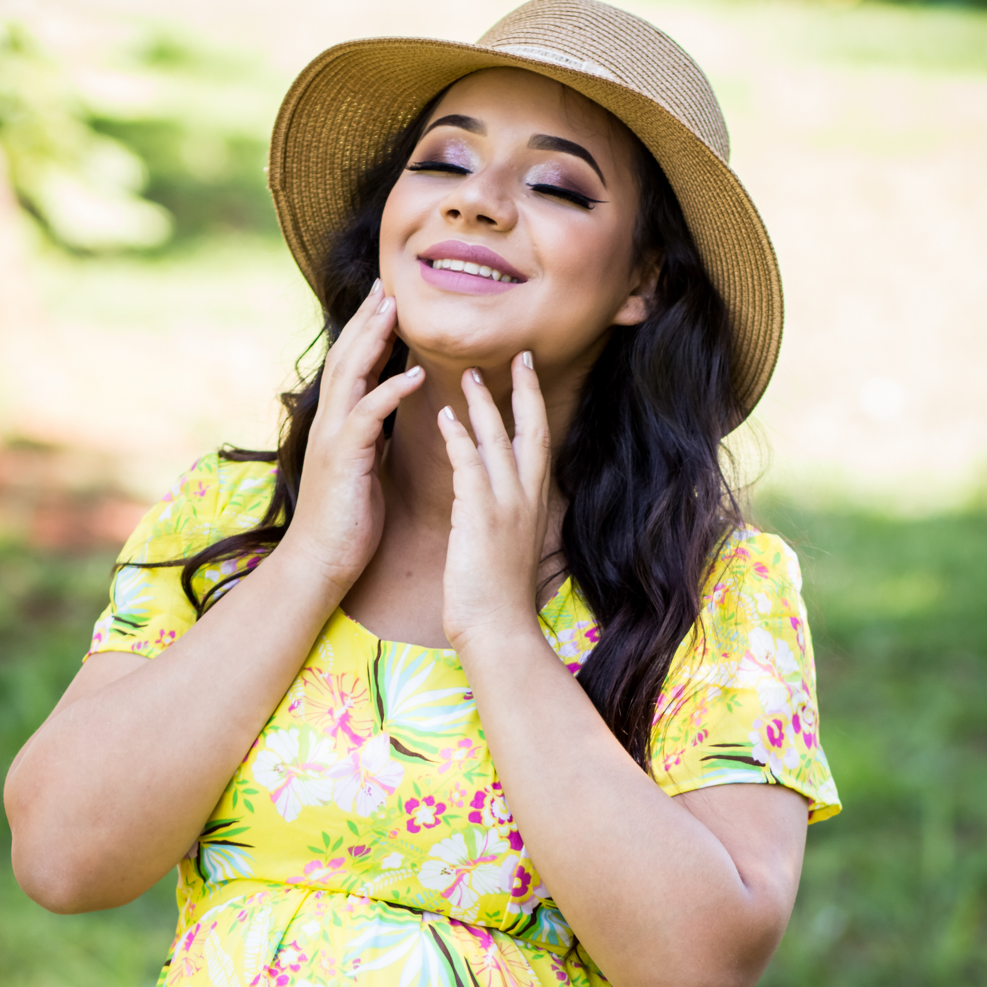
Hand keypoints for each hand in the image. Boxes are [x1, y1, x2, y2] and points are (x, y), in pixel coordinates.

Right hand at [281, 281, 424, 594]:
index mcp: (338, 425)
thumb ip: (371, 439)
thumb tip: (389, 421)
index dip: (367, 332)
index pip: (351, 366)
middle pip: (346, 357)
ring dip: (374, 340)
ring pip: (351, 375)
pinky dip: (390, 391)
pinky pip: (369, 416)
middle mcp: (330, 423)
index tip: (386, 301)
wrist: (322, 562)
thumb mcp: (364, 470)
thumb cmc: (348, 522)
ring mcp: (333, 438)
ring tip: (395, 309)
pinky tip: (415, 374)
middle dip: (367, 320)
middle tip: (387, 284)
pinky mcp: (343, 459)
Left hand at [438, 353, 552, 652]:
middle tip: (516, 354)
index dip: (534, 406)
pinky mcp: (481, 518)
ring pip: (500, 440)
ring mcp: (507, 507)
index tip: (527, 374)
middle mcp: (528, 500)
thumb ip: (509, 517)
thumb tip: (497, 501)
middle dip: (524, 390)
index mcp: (535, 506)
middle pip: (532, 431)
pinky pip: (470, 466)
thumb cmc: (498, 598)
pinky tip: (446, 416)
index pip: (540, 444)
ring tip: (470, 373)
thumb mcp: (510, 548)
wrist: (498, 631)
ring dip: (485, 404)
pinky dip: (460, 438)